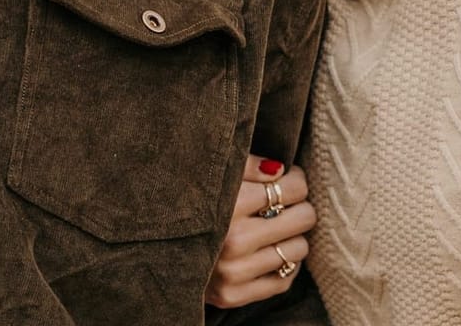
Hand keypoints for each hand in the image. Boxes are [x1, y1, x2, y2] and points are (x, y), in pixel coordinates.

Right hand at [204, 154, 315, 307]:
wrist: (158, 247)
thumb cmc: (192, 201)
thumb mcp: (214, 173)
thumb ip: (246, 165)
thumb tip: (280, 168)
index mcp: (228, 203)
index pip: (291, 188)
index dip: (296, 180)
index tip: (290, 179)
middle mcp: (232, 240)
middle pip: (302, 218)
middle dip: (300, 206)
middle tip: (287, 202)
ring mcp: (234, 272)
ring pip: (299, 249)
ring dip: (293, 235)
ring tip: (276, 226)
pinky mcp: (234, 295)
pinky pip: (285, 279)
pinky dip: (285, 263)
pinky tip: (270, 249)